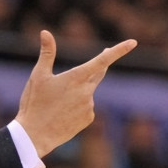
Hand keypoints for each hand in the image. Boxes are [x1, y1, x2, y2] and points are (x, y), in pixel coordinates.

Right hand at [16, 30, 136, 156]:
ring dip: (77, 91)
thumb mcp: (38, 76)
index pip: (102, 61)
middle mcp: (86, 91)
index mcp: (76, 78)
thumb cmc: (34, 103)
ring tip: (56, 103)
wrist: (35, 135)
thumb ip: (47, 53)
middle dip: (97, 66)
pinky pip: (85, 107)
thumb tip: (45, 32)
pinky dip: (76, 106)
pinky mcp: (88, 119)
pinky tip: (62, 114)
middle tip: (103, 54)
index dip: (118, 50)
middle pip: (97, 74)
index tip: (133, 42)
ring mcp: (89, 106)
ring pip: (87, 92)